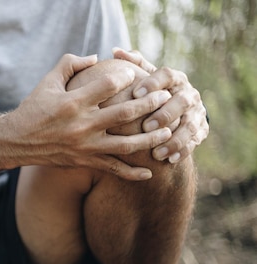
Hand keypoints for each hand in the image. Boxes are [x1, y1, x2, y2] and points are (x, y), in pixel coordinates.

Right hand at [11, 54, 171, 180]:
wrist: (15, 142)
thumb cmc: (33, 108)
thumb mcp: (48, 81)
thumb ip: (71, 64)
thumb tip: (97, 57)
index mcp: (73, 102)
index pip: (110, 85)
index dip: (127, 76)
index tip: (135, 74)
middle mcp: (81, 125)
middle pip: (126, 113)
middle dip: (151, 103)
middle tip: (166, 97)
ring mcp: (85, 146)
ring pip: (127, 144)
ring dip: (151, 138)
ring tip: (168, 130)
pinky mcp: (84, 161)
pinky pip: (113, 169)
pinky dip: (132, 173)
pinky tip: (149, 173)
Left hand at [113, 47, 208, 163]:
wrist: (174, 108)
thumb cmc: (150, 91)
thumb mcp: (144, 77)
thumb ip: (133, 65)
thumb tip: (115, 51)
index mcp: (173, 78)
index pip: (166, 75)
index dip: (153, 83)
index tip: (135, 93)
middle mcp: (188, 93)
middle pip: (182, 101)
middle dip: (165, 114)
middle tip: (146, 127)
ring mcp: (196, 112)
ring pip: (190, 124)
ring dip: (174, 139)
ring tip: (156, 152)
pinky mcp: (200, 129)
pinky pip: (194, 141)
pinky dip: (182, 150)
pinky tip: (168, 160)